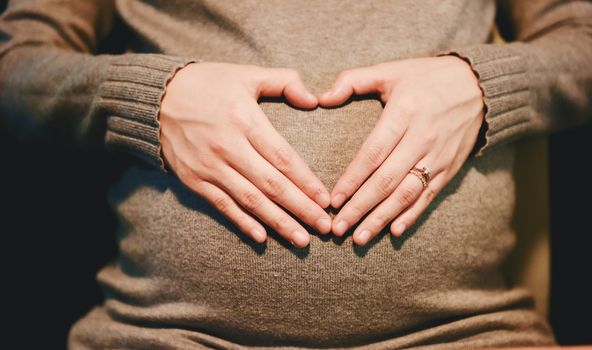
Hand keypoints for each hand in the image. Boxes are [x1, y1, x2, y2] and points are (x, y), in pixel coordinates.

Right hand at [159, 62, 331, 247]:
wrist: (156, 97)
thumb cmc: (208, 84)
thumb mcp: (247, 74)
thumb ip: (284, 81)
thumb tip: (314, 100)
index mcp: (244, 119)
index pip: (283, 157)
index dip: (306, 182)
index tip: (326, 200)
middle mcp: (227, 146)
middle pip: (271, 185)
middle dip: (301, 208)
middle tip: (325, 228)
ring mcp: (209, 166)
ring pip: (250, 200)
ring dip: (278, 222)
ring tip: (302, 239)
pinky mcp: (194, 180)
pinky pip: (222, 206)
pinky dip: (242, 223)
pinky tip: (262, 238)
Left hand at [318, 56, 484, 244]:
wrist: (479, 85)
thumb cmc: (426, 77)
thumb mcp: (390, 70)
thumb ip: (352, 81)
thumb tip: (320, 98)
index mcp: (404, 113)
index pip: (373, 153)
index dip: (352, 179)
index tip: (333, 200)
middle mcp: (422, 138)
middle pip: (387, 180)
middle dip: (360, 207)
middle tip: (338, 228)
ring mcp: (438, 156)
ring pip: (406, 194)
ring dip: (382, 218)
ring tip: (360, 238)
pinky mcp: (450, 168)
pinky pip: (429, 196)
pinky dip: (412, 216)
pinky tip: (394, 231)